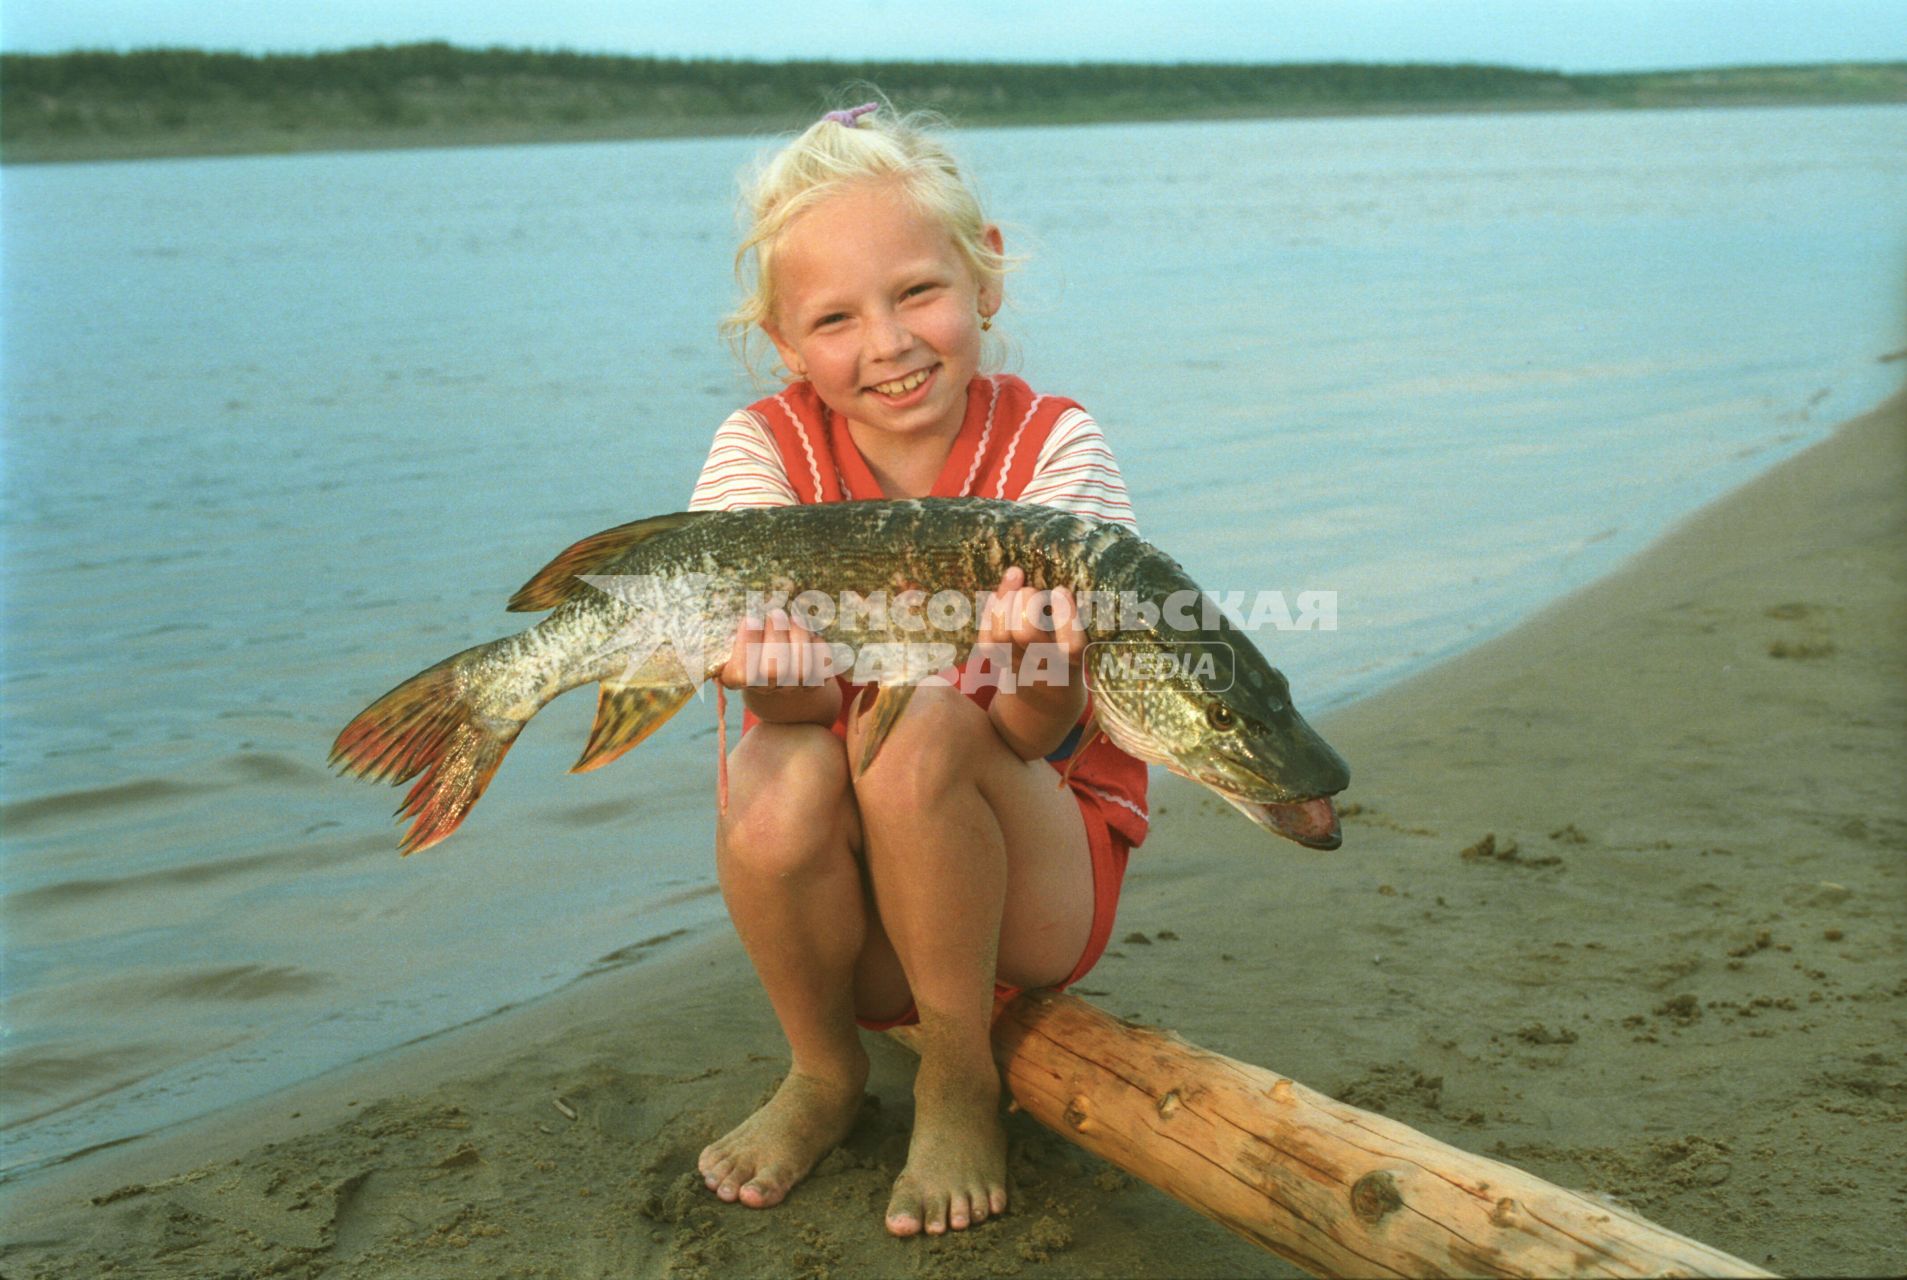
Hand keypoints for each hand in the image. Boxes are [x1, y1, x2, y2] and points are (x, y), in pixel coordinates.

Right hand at [719, 609, 833, 689]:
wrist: (779, 663)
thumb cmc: (752, 639)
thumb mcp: (739, 633)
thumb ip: (743, 627)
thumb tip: (755, 611)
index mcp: (736, 679)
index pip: (742, 673)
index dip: (748, 645)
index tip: (750, 619)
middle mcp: (765, 688)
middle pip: (774, 671)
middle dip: (776, 636)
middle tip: (776, 613)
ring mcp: (792, 688)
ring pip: (802, 670)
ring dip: (799, 637)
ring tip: (795, 618)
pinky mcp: (815, 682)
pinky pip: (822, 667)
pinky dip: (818, 646)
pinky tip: (811, 634)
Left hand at [978, 566, 1085, 668]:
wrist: (1045, 694)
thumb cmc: (1067, 653)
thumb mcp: (1078, 640)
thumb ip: (1070, 616)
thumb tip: (1054, 586)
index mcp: (1071, 661)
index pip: (1070, 645)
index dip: (1064, 616)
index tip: (1060, 589)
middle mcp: (1044, 666)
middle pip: (1026, 635)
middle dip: (1025, 602)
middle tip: (1031, 588)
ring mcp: (1019, 666)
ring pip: (1002, 636)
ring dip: (1005, 602)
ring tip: (1014, 579)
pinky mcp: (1000, 664)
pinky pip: (986, 642)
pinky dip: (989, 614)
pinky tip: (995, 597)